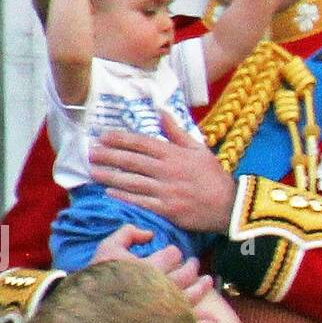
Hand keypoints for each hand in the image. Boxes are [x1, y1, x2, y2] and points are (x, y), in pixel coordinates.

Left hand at [89, 111, 235, 231]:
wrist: (229, 206)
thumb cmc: (213, 177)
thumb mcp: (198, 149)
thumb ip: (177, 132)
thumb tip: (160, 112)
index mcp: (173, 154)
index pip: (141, 143)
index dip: (120, 139)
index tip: (103, 136)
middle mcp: (167, 170)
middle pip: (131, 161)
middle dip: (108, 156)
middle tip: (90, 153)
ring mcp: (166, 191)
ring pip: (132, 182)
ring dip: (110, 177)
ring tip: (93, 172)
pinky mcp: (167, 210)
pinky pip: (141, 202)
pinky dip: (124, 198)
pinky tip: (109, 194)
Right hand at [89, 224, 215, 312]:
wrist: (84, 315)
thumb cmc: (96, 280)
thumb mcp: (106, 248)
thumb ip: (127, 232)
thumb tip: (150, 233)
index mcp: (148, 268)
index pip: (172, 255)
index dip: (173, 253)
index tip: (172, 254)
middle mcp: (160, 289)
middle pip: (185, 275)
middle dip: (191, 267)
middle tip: (193, 264)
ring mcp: (163, 311)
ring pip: (190, 297)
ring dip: (202, 288)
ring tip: (207, 281)